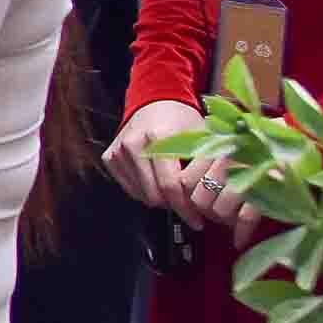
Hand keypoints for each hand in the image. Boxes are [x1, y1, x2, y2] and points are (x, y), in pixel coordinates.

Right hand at [108, 100, 243, 227]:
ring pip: (140, 195)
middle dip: (173, 207)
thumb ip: (205, 167)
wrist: (156, 100)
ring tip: (174, 193)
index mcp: (159, 138)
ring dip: (159, 199)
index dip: (186, 208)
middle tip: (188, 209)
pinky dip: (144, 191)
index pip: (170, 186)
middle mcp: (134, 144)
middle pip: (154, 194)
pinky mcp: (110, 156)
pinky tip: (157, 183)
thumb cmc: (184, 121)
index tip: (198, 221)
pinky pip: (129, 188)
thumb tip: (213, 200)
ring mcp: (118, 151)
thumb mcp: (201, 139)